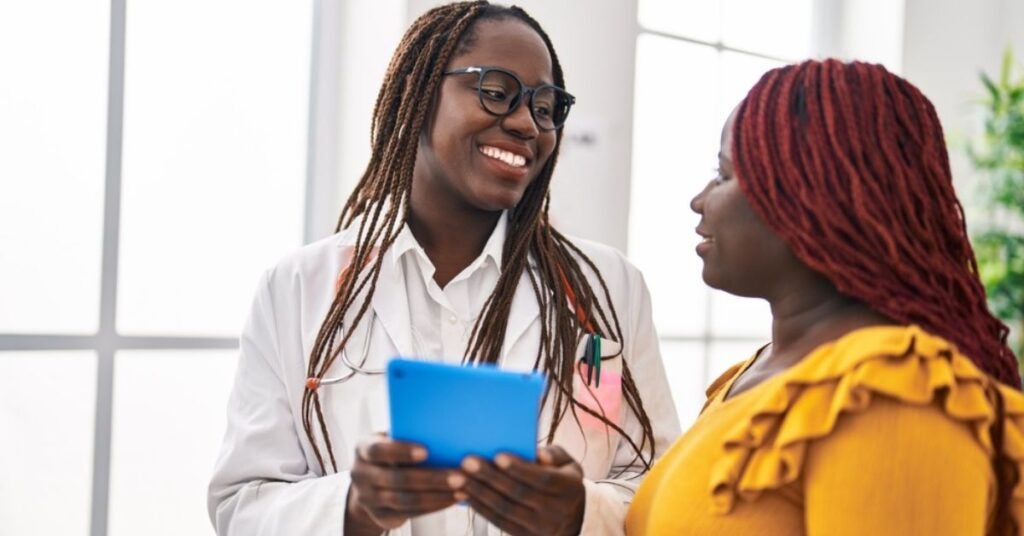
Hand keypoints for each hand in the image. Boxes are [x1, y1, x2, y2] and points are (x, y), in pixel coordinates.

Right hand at [347, 435, 460, 533]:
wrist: (369, 483)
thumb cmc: (391, 451)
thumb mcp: (390, 439)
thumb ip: (406, 434)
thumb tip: (445, 429)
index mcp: (362, 449)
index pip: (378, 450)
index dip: (401, 451)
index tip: (426, 451)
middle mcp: (361, 475)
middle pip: (397, 479)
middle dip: (431, 478)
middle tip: (460, 476)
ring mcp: (368, 499)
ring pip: (406, 500)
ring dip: (437, 496)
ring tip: (462, 489)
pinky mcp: (380, 517)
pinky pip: (410, 513)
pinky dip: (433, 506)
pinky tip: (452, 499)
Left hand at [454, 446, 585, 535]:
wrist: (573, 520)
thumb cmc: (563, 481)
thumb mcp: (568, 464)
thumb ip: (555, 455)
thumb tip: (539, 454)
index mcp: (568, 489)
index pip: (542, 479)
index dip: (520, 468)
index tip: (498, 455)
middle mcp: (555, 511)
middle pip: (518, 494)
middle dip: (489, 477)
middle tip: (466, 462)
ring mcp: (539, 528)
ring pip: (504, 509)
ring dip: (477, 493)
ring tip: (456, 478)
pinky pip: (498, 521)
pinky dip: (479, 507)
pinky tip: (463, 494)